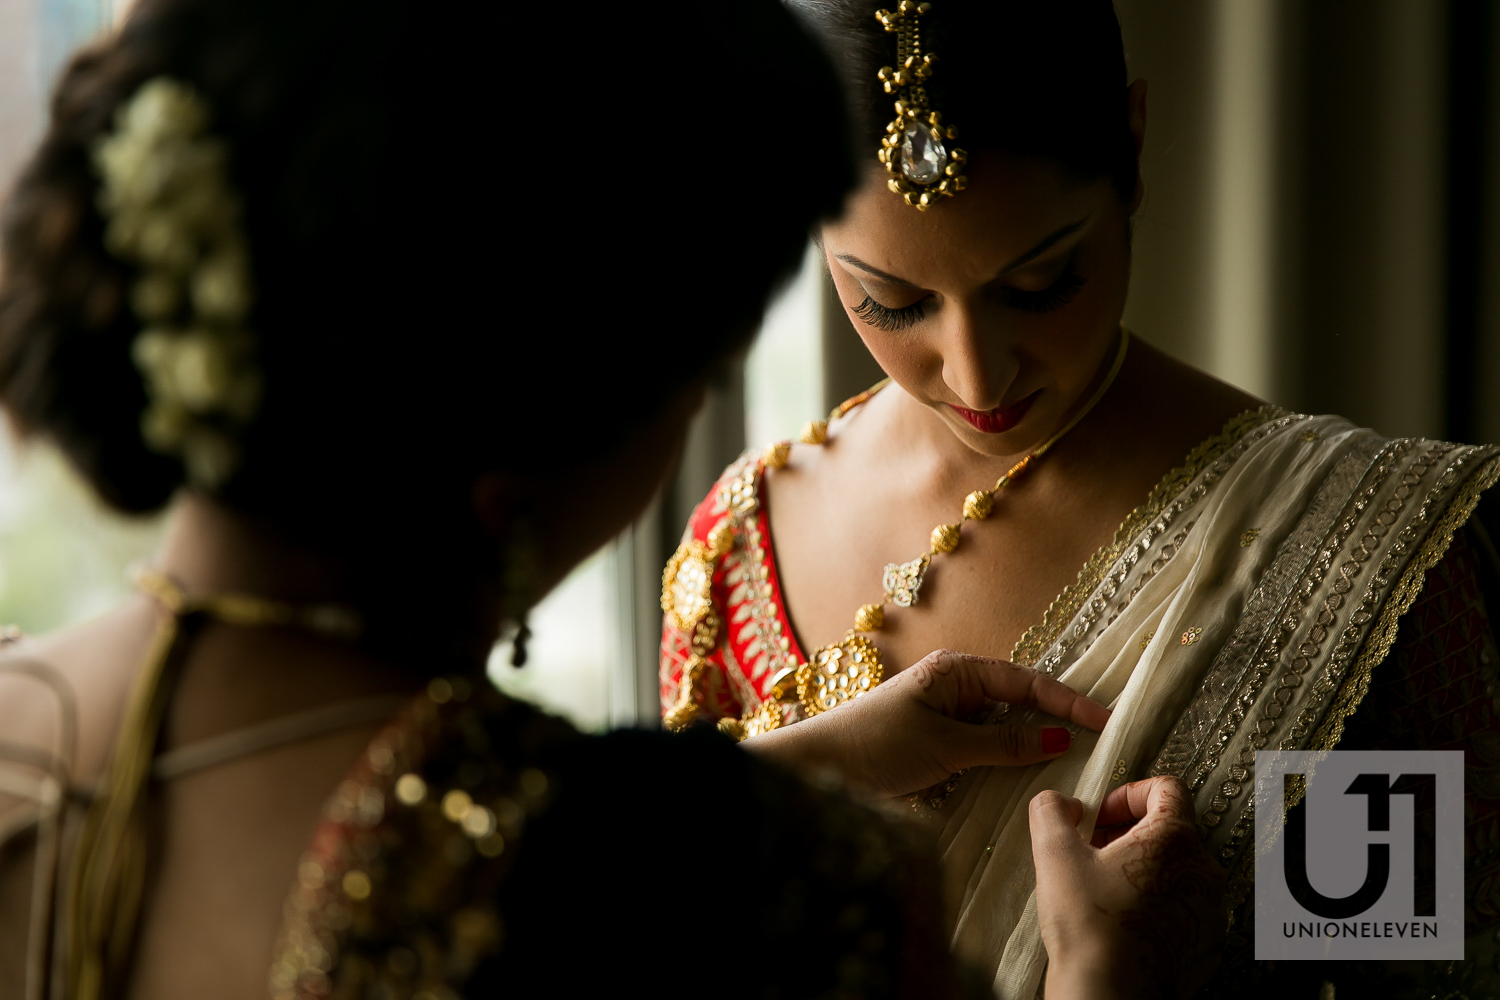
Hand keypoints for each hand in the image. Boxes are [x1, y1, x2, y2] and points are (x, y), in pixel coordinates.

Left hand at [744, 649, 1109, 797]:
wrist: (821, 766)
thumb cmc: (877, 744)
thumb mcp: (947, 746)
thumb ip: (1003, 744)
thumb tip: (1059, 738)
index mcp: (957, 671)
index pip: (1026, 682)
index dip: (1068, 701)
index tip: (1105, 719)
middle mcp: (955, 687)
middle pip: (1020, 701)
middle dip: (1058, 721)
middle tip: (1102, 743)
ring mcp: (948, 715)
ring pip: (1005, 728)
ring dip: (1033, 744)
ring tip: (1077, 763)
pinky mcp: (940, 744)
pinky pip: (986, 748)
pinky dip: (1009, 760)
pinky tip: (1030, 779)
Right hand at [1030, 777, 1225, 999]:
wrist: (1109, 998)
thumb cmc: (1090, 928)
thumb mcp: (1054, 853)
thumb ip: (1051, 810)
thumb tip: (1059, 803)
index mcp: (1174, 838)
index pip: (1166, 787)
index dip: (1126, 794)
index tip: (1100, 818)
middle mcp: (1204, 871)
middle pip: (1170, 829)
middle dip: (1127, 834)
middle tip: (1092, 854)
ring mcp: (1210, 910)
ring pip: (1176, 870)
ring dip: (1141, 869)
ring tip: (1104, 891)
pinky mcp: (1206, 944)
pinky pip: (1182, 908)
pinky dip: (1155, 904)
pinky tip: (1122, 922)